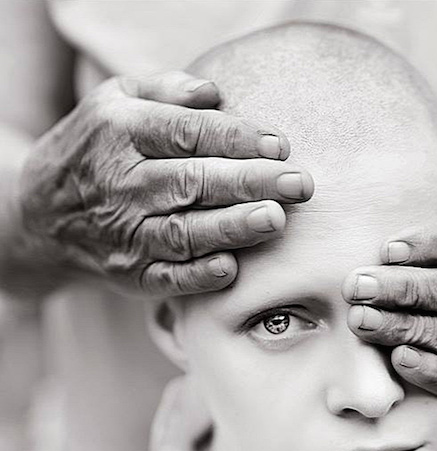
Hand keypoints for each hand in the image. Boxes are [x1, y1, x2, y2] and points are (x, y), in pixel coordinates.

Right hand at [19, 70, 313, 295]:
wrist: (44, 213)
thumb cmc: (97, 149)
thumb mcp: (116, 101)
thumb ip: (166, 91)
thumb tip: (215, 92)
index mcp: (121, 133)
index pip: (187, 134)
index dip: (237, 138)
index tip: (280, 145)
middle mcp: (121, 184)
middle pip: (192, 181)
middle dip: (249, 182)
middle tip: (298, 184)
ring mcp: (125, 233)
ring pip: (183, 232)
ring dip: (231, 228)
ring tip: (274, 220)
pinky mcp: (130, 273)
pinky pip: (166, 277)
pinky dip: (197, 276)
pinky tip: (231, 269)